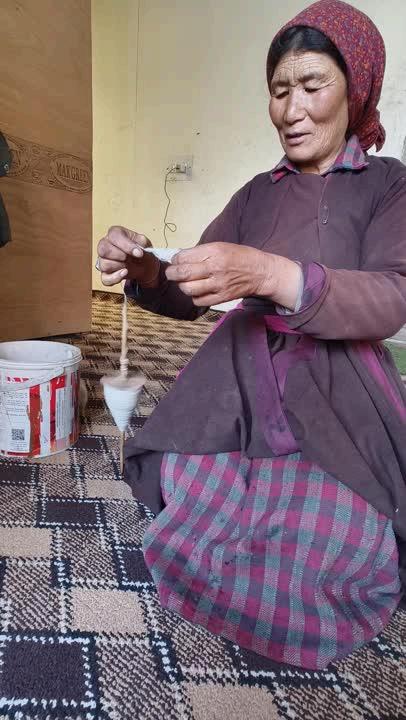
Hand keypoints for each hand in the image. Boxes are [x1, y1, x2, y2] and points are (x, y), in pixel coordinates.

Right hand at [96, 226, 159, 286]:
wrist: (145, 265)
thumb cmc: (141, 250)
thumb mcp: (144, 242)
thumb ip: (141, 242)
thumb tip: (136, 251)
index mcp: (114, 234)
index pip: (114, 236)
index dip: (127, 245)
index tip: (139, 253)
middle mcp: (105, 245)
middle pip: (103, 249)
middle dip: (119, 255)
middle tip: (129, 258)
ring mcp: (103, 261)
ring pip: (104, 265)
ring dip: (120, 266)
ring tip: (128, 265)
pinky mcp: (105, 274)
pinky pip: (105, 279)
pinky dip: (116, 278)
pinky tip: (125, 273)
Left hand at [165, 242, 300, 308]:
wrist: (261, 272)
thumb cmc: (240, 256)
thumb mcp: (221, 246)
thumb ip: (201, 252)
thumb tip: (180, 258)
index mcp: (214, 251)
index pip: (184, 257)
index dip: (176, 260)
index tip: (176, 261)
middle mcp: (215, 268)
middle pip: (183, 273)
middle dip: (172, 274)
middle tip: (171, 273)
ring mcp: (218, 285)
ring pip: (188, 289)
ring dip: (182, 286)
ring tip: (186, 282)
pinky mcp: (221, 298)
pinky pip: (198, 301)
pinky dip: (194, 297)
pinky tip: (197, 292)